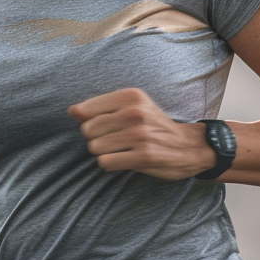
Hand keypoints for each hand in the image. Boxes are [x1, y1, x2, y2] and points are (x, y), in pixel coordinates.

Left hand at [69, 88, 215, 180]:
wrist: (188, 146)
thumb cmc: (154, 126)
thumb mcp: (133, 106)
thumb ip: (100, 107)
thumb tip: (71, 111)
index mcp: (131, 96)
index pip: (86, 110)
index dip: (90, 122)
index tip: (107, 125)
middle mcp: (135, 112)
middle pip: (88, 130)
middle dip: (97, 138)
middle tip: (116, 139)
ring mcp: (139, 135)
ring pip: (95, 147)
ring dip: (104, 152)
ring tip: (122, 149)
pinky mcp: (143, 155)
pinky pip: (105, 162)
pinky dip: (111, 163)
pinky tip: (125, 159)